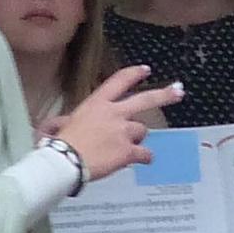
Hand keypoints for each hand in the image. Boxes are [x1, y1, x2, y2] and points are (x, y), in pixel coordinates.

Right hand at [56, 65, 188, 180]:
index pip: (119, 81)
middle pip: (145, 100)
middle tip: (179, 91)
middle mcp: (114, 113)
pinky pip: (144, 153)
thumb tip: (55, 127)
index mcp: (97, 103)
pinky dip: (145, 157)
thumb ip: (64, 122)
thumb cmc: (59, 145)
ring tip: (124, 148)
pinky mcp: (128, 151)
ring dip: (136, 138)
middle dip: (164, 95)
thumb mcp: (59, 125)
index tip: (145, 70)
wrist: (65, 162)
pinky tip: (143, 160)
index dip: (134, 74)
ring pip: (141, 131)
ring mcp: (123, 132)